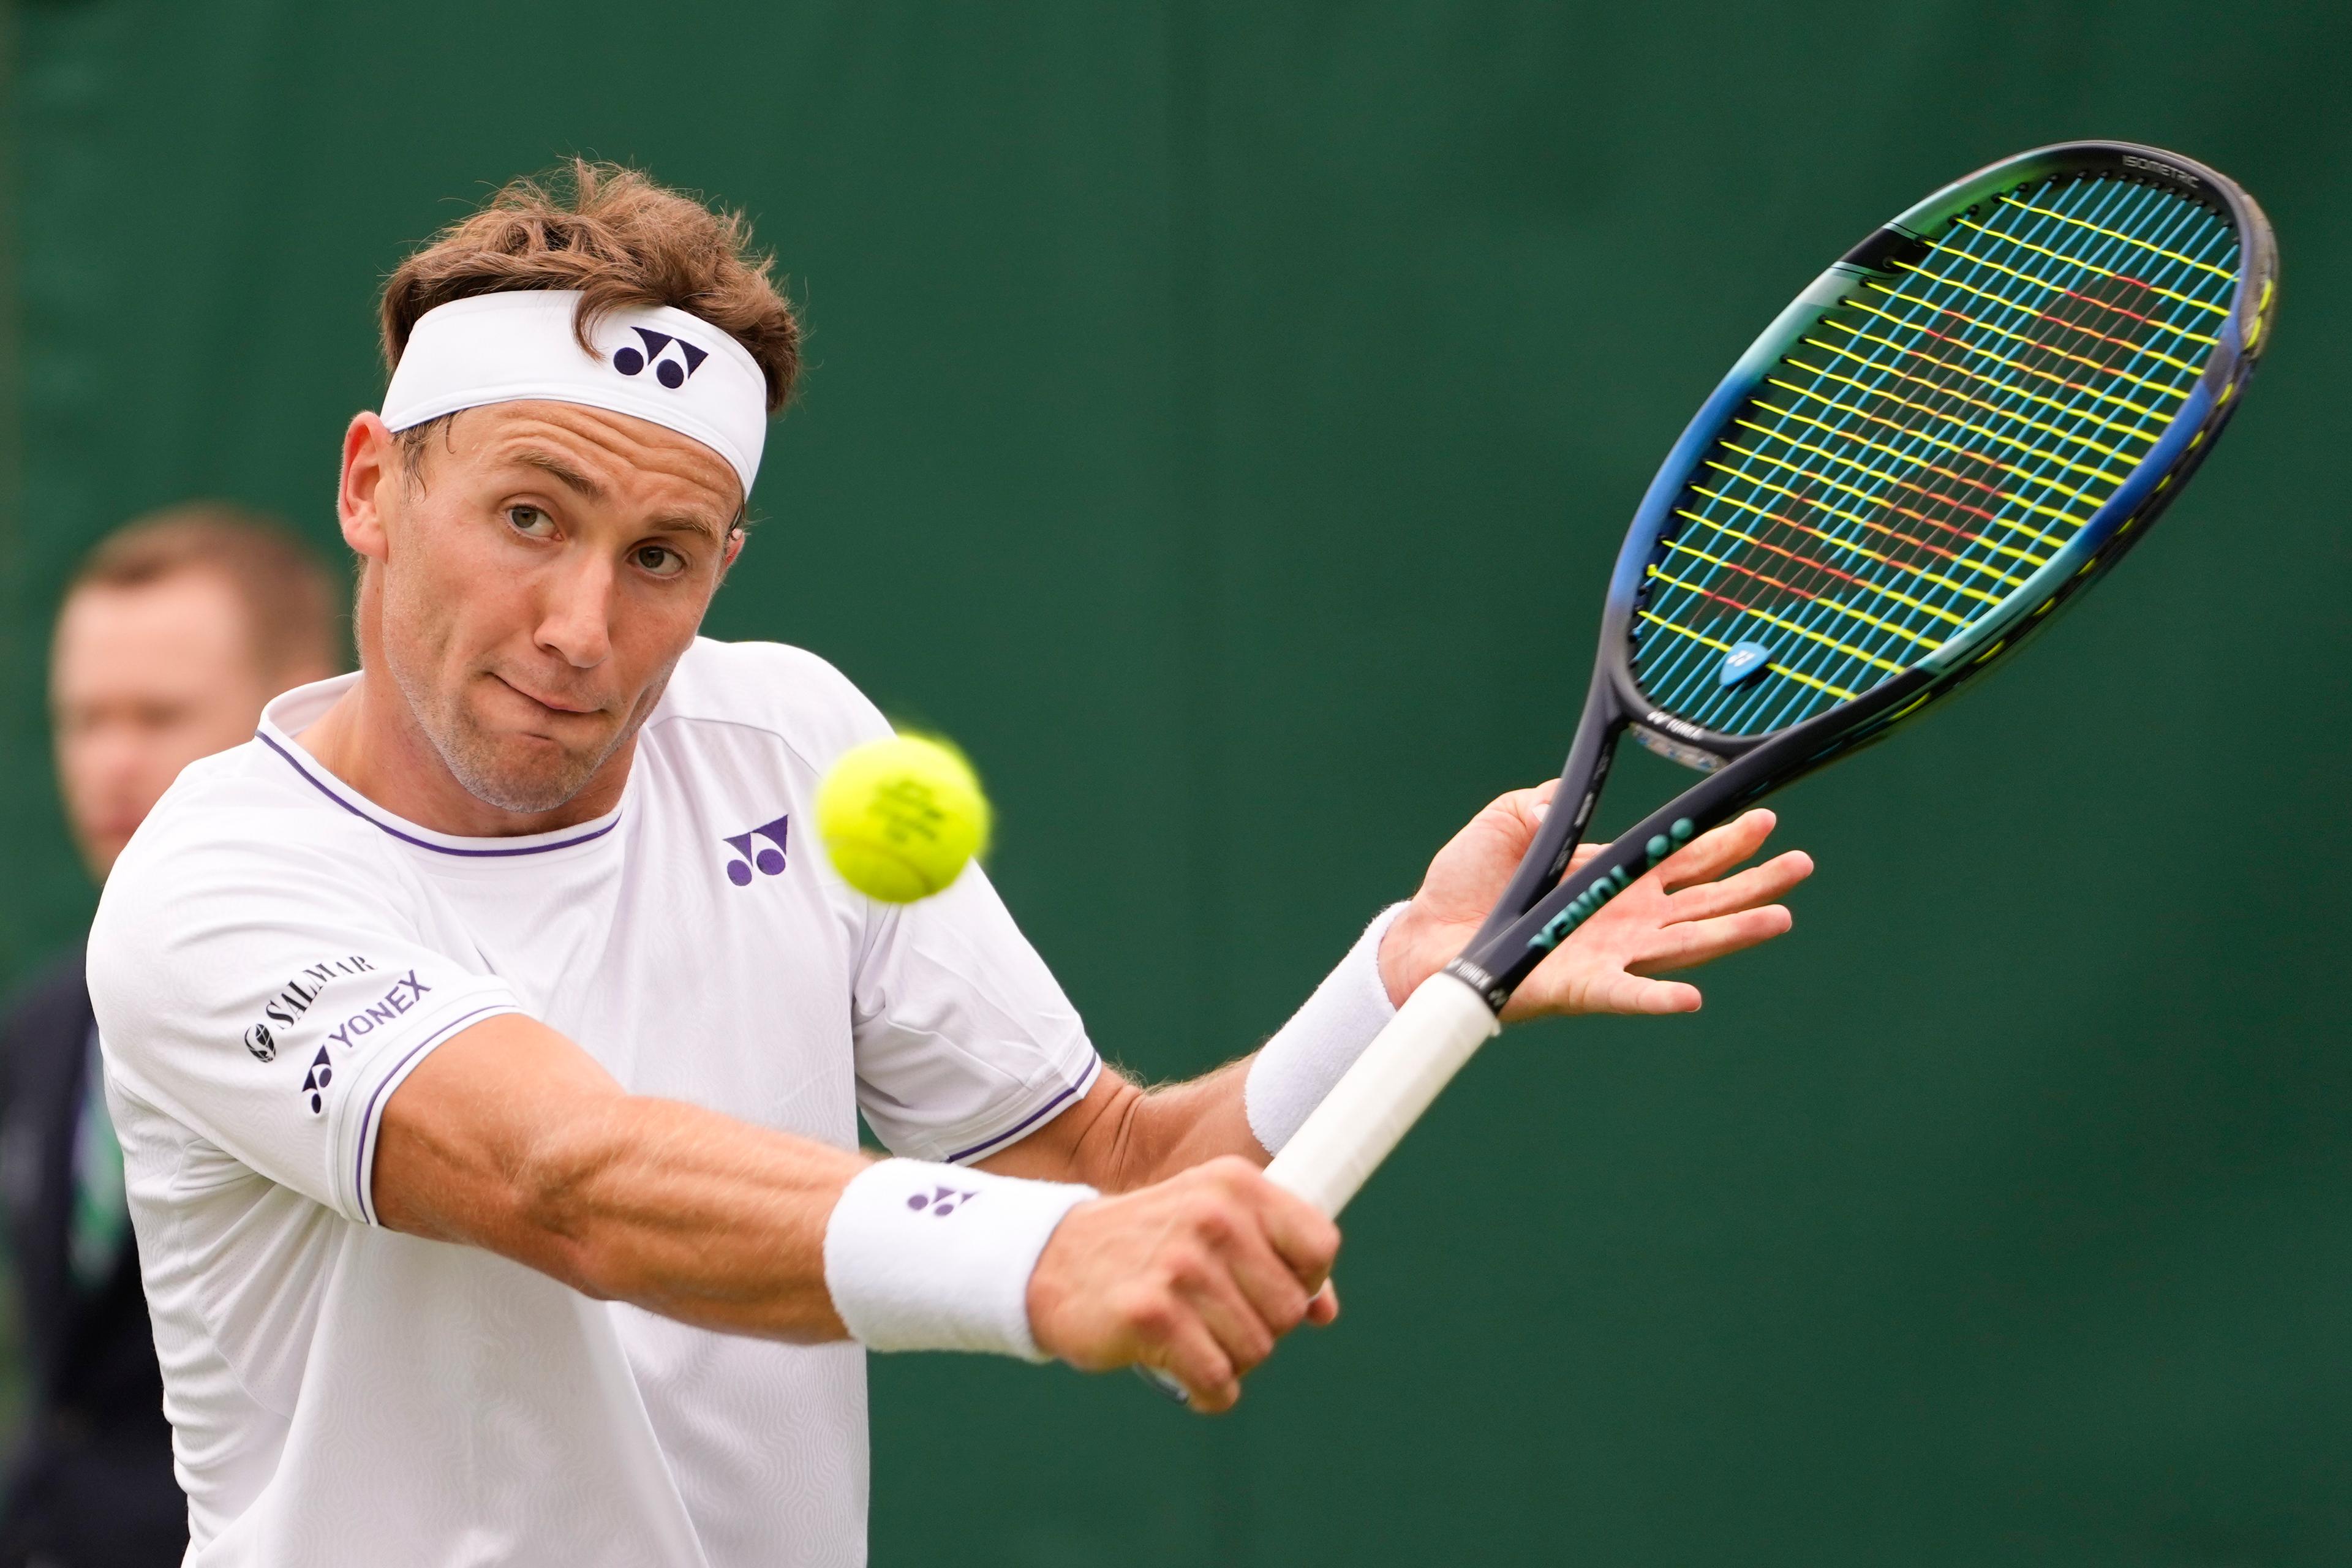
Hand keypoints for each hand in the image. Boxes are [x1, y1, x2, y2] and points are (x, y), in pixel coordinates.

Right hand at [1025, 1155, 1339, 1411]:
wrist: (1050, 1261)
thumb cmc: (1144, 1246)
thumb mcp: (1210, 1223)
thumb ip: (1273, 1258)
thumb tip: (1325, 1312)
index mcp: (1236, 1185)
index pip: (1320, 1247)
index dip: (1303, 1282)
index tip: (1265, 1289)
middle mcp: (1214, 1217)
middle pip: (1289, 1310)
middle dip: (1259, 1329)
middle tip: (1215, 1320)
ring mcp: (1183, 1265)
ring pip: (1256, 1349)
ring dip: (1229, 1361)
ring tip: (1193, 1340)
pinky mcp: (1153, 1314)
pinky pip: (1216, 1379)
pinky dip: (1207, 1392)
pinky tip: (1183, 1374)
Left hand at [1379, 786, 1812, 1019]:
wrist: (1425, 935)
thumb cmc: (1467, 881)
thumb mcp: (1505, 822)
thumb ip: (1539, 801)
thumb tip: (1560, 792)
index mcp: (1614, 877)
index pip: (1684, 859)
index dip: (1724, 841)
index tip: (1764, 818)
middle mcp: (1624, 919)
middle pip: (1705, 902)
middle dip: (1753, 883)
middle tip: (1801, 866)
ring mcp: (1609, 956)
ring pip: (1685, 946)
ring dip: (1732, 934)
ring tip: (1780, 919)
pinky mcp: (1580, 988)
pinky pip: (1626, 995)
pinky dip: (1656, 999)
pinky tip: (1692, 997)